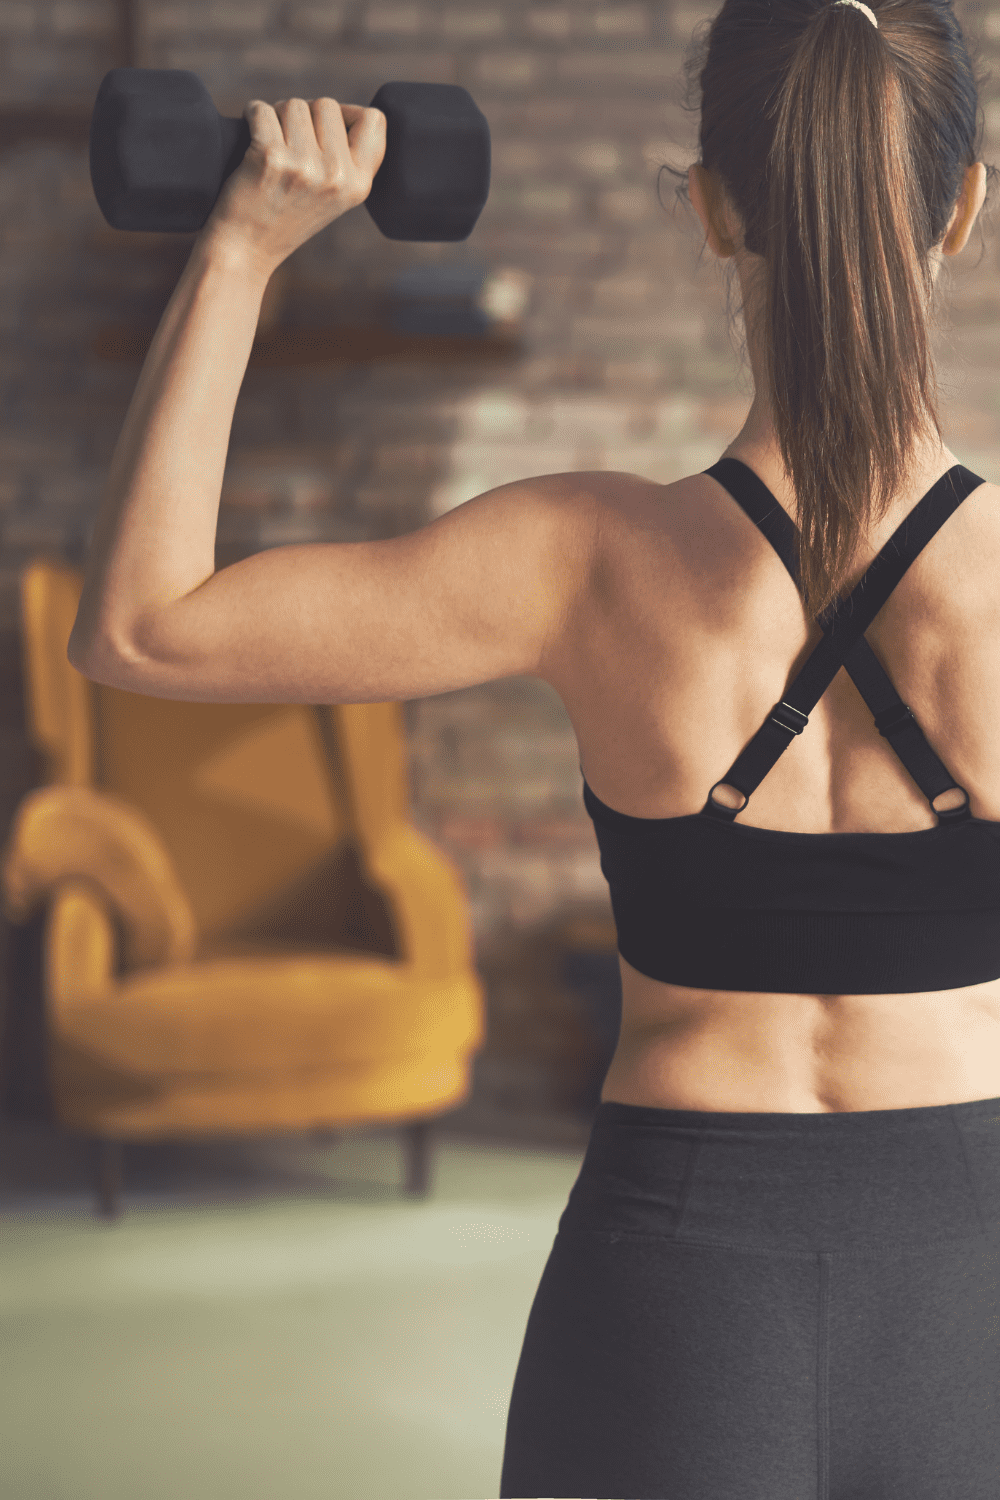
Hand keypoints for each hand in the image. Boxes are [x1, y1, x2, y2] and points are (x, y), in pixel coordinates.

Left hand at [199, 97, 386, 274]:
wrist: (246, 250)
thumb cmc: (285, 216)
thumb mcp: (334, 195)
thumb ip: (346, 158)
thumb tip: (345, 110)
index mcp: (360, 184)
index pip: (375, 119)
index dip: (347, 114)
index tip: (325, 132)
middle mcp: (338, 175)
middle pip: (327, 105)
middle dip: (304, 117)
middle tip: (290, 148)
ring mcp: (305, 167)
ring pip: (293, 104)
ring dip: (277, 117)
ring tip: (271, 150)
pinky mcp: (271, 158)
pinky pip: (261, 109)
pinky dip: (251, 116)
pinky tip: (250, 142)